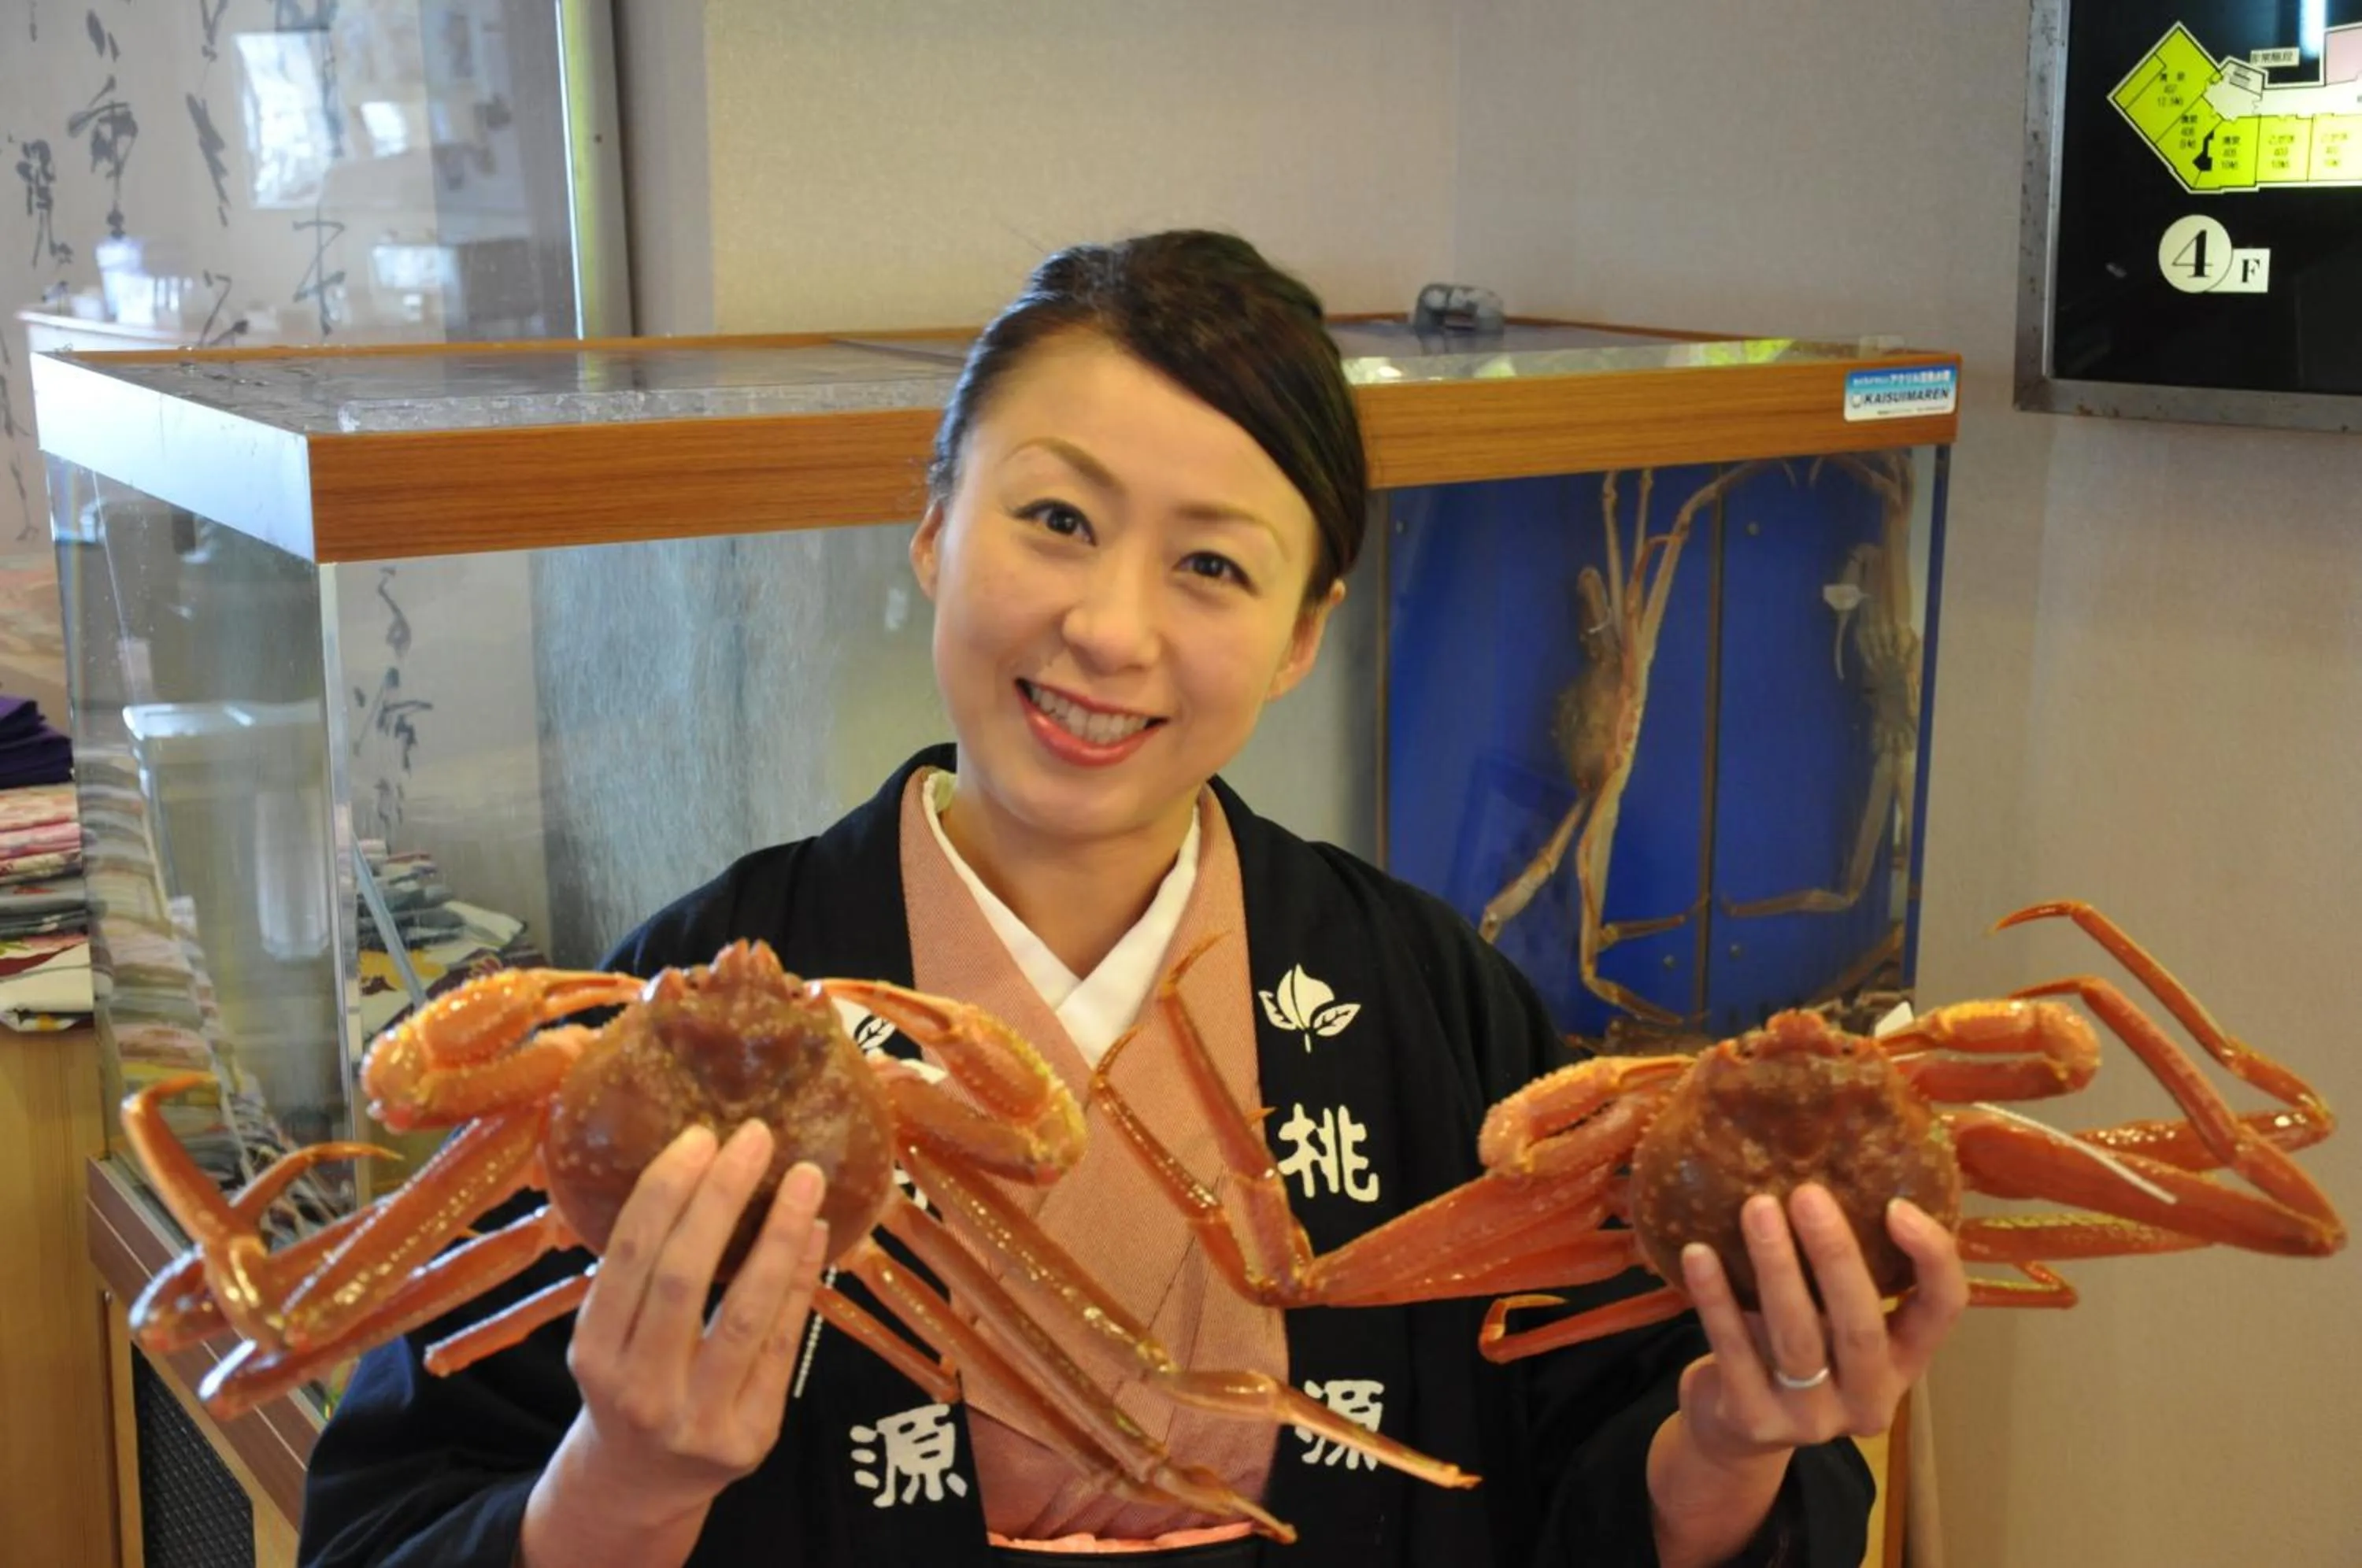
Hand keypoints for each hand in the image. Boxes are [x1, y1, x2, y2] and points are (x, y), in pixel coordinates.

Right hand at [522, 1122, 830, 1563]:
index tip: (700, 1135)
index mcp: (592, 1353)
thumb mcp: (608, 1335)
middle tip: (755, 1135)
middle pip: (683, 1277)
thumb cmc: (631, 1380)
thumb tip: (692, 1161)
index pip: (629, 1257)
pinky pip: (782, 1345)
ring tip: (806, 1178)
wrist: (643, 1484)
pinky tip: (816, 1233)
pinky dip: (800, 1281)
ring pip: (745, 1312)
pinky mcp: (750, 1436)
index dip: (665, 1191)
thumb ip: (636, 1272)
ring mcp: (696, 1418)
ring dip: (779, 1235)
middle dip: (721, 1197)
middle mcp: (639, 1389)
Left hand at [1674, 1183, 1966, 1468]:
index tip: (1897, 1204)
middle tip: (1807, 1192)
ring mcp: (1812, 1419)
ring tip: (1755, 1207)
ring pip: (1797, 1336)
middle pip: (1861, 1325)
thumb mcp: (1831, 1320)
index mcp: (1903, 1363)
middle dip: (1834, 1254)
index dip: (1931, 1258)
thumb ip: (1842, 1271)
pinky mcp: (1755, 1421)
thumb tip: (1826, 1163)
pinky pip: (1734, 1350)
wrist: (1734, 1430)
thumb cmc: (1793, 1352)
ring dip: (1775, 1266)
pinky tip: (1697, 1252)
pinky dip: (1716, 1298)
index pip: (1942, 1310)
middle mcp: (1869, 1399)